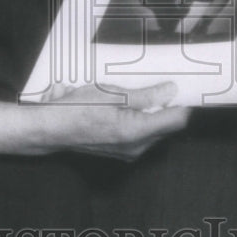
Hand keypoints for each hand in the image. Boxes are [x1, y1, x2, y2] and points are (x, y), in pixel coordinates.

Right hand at [53, 81, 190, 160]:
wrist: (52, 130)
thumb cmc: (77, 110)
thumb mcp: (112, 94)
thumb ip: (145, 95)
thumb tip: (170, 91)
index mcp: (137, 132)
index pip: (176, 120)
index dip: (183, 103)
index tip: (184, 87)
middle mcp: (137, 147)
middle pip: (166, 126)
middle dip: (166, 106)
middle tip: (160, 85)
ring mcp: (128, 152)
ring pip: (153, 130)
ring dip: (151, 112)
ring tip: (136, 95)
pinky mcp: (120, 151)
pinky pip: (140, 135)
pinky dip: (139, 120)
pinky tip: (124, 107)